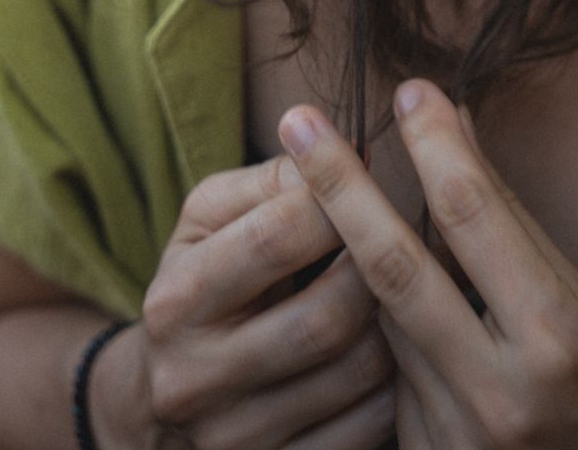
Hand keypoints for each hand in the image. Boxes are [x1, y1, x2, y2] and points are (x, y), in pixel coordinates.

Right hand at [103, 152, 396, 447]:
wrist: (160, 398)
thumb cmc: (203, 279)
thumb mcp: (210, 218)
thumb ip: (274, 180)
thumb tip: (355, 157)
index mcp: (176, 302)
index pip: (277, 236)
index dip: (342, 196)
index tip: (373, 177)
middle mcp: (196, 379)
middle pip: (326, 318)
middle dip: (381, 267)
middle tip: (411, 236)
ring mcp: (236, 439)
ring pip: (356, 375)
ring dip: (402, 323)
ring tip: (417, 284)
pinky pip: (367, 429)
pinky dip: (399, 383)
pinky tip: (404, 346)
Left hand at [278, 82, 577, 447]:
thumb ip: (507, 216)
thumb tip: (454, 124)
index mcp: (554, 336)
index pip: (472, 216)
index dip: (434, 144)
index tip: (407, 89)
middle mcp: (500, 395)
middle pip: (395, 270)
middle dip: (339, 188)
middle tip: (298, 120)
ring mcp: (456, 442)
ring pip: (386, 324)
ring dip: (371, 266)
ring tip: (366, 218)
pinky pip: (391, 379)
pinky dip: (395, 337)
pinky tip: (415, 321)